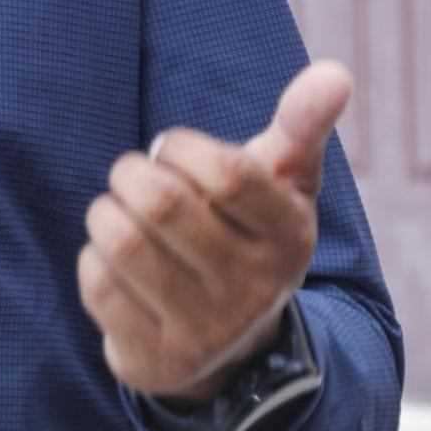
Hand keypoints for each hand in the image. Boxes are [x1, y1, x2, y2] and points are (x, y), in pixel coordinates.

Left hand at [77, 61, 352, 401]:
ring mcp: (205, 330)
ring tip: (118, 212)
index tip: (170, 148)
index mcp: (289, 236)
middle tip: (133, 176)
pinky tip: (115, 263)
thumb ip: (302, 124)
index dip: (180, 147)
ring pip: (122, 242)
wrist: (234, 346)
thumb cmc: (248, 233)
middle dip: (131, 173)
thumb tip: (336, 72)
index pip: (226, 174)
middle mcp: (253, 289)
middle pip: (163, 204)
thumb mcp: (282, 182)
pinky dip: (94, 259)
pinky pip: (98, 285)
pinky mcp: (156, 358)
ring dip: (106, 212)